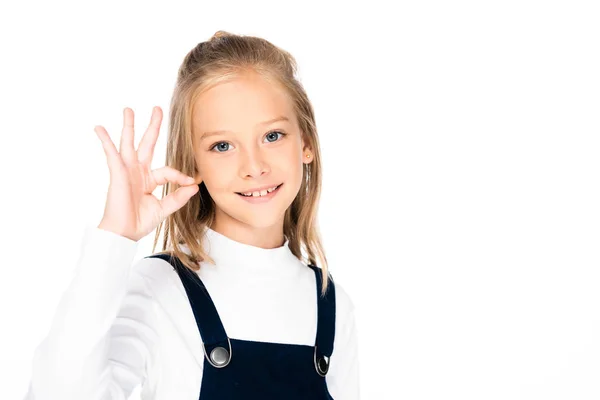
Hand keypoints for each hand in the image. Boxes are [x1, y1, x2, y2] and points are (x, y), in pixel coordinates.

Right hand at [94, 106, 198, 241]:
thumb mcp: (164, 208)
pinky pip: (111, 154)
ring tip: (129, 109)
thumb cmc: (139, 222)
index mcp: (148, 179)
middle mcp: (137, 171)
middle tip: (157, 108)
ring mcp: (126, 171)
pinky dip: (106, 141)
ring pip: (128, 143)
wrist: (124, 233)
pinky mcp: (117, 173)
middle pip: (147, 144)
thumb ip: (178, 197)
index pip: (168, 170)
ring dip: (129, 126)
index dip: (181, 176)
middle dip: (153, 126)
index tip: (192, 182)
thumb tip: (194, 186)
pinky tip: (100, 128)